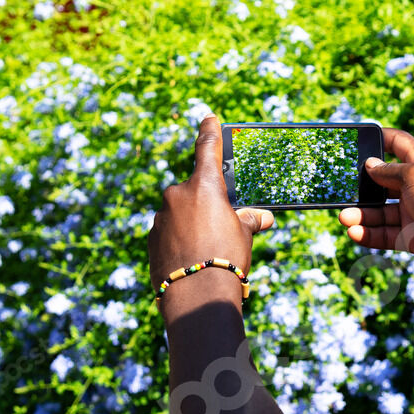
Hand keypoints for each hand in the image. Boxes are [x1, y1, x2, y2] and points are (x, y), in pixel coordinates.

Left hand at [148, 115, 272, 314]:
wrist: (196, 296)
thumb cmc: (226, 259)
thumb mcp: (244, 236)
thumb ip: (250, 220)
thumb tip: (263, 216)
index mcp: (203, 186)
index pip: (207, 148)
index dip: (210, 132)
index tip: (209, 117)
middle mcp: (177, 195)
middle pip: (195, 191)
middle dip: (207, 204)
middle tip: (223, 226)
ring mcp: (160, 217)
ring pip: (180, 213)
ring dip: (192, 224)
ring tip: (209, 251)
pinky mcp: (151, 239)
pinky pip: (169, 233)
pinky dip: (180, 240)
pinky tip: (192, 259)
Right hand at [339, 128, 413, 278]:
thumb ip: (389, 171)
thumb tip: (370, 164)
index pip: (399, 144)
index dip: (382, 138)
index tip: (361, 137)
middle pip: (382, 183)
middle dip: (362, 187)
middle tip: (342, 189)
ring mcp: (413, 213)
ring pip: (380, 213)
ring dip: (361, 215)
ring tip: (343, 218)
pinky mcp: (411, 236)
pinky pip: (385, 234)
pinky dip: (369, 234)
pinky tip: (354, 233)